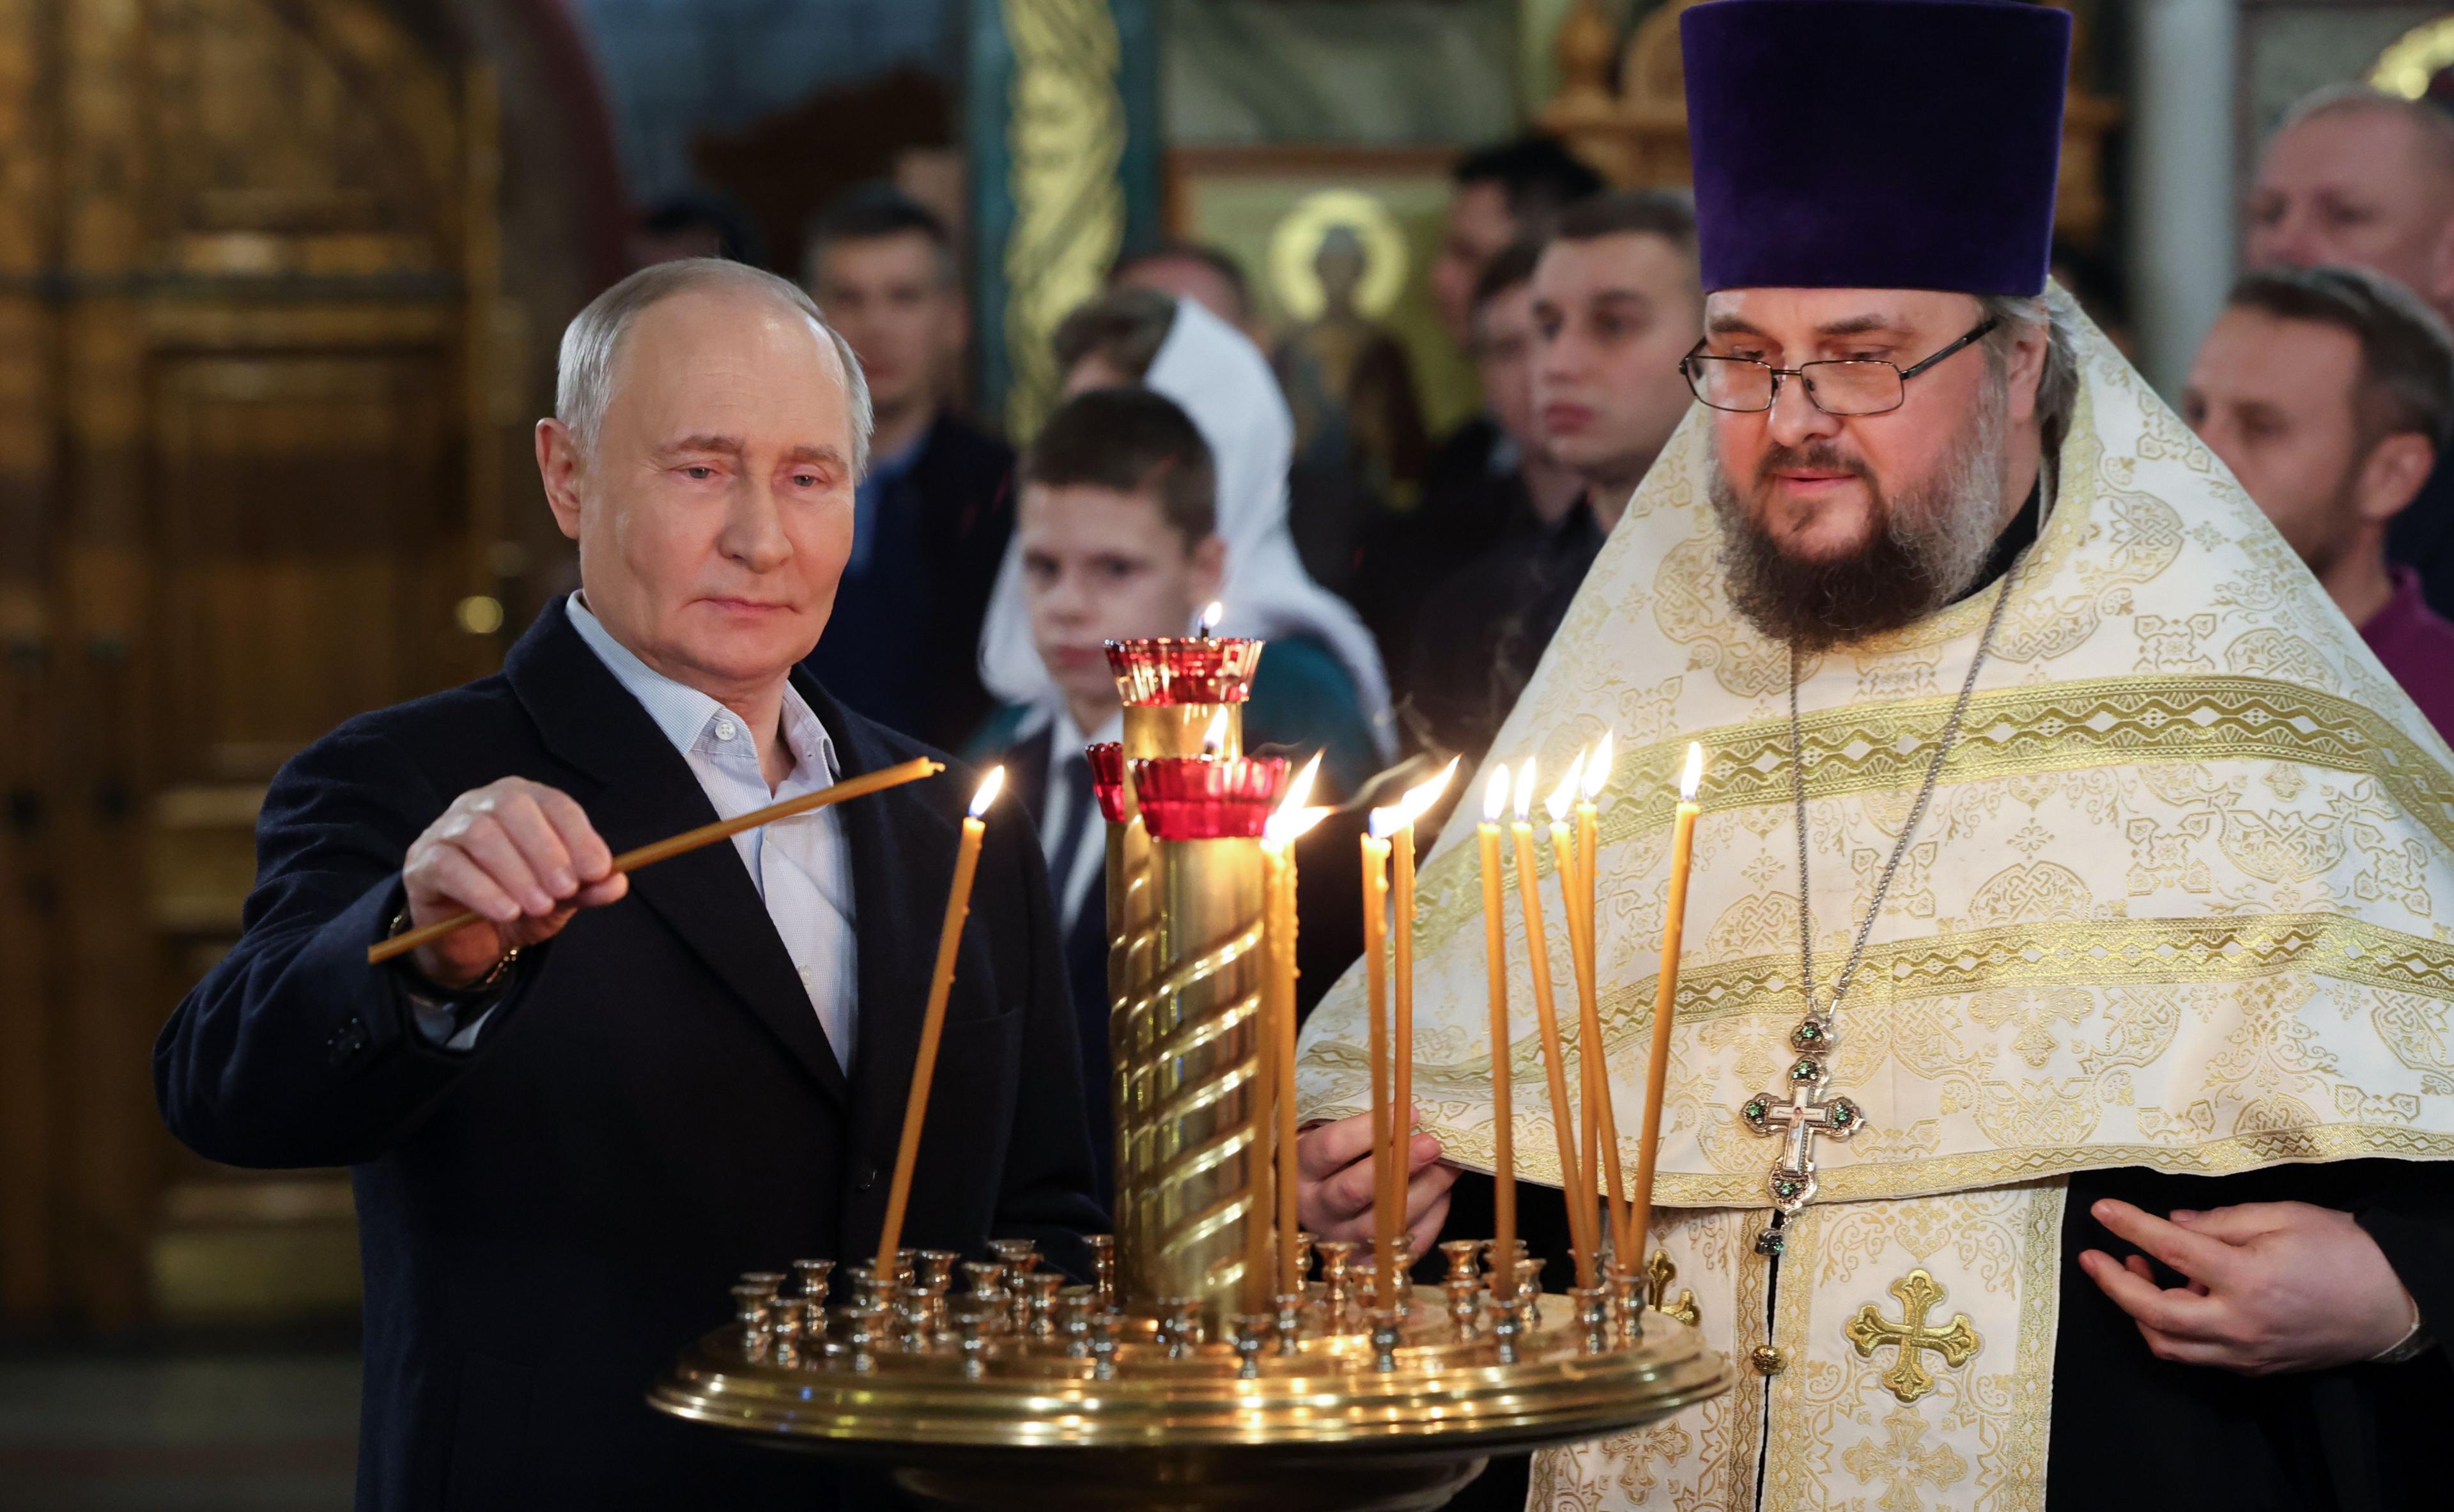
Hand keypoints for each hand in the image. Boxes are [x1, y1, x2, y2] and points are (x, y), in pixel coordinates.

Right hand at [400, 778, 625, 988]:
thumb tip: (618, 881)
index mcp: (523, 801)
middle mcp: (482, 804)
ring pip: (481, 835)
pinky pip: (449, 866)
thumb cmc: (520, 904)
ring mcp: (447, 829)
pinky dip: (482, 890)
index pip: (554, 803)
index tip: (599, 870)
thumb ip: (588, 888)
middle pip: (514, 808)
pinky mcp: (422, 862)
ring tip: (537, 906)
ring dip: (516, 873)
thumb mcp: (561, 899)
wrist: (472, 941)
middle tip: (565, 891)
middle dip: (546, 851)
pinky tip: (506, 912)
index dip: (579, 835)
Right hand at [1295, 1108, 1458, 1254]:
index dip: (1370, 1129)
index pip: (1332, 1147)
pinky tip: (1443, 1192)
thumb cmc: (1332, 1155)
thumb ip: (1361, 1122)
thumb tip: (1412, 1113)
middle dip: (1399, 1165)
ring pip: (1383, 1223)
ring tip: (1449, 1166)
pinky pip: (1404, 1245)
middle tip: (1432, 1144)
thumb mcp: (1330, 1130)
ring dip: (1424, 1192)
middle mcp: (1316, 1208)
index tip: (1409, 1111)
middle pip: (1355, 1190)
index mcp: (1300, 1168)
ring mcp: (1340, 1239)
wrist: (1317, 1199)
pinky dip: (1430, 1217)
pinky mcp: (1368, 1262)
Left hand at [2078, 1198, 2415, 1375]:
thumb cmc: (2345, 1255)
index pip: (2170, 1249)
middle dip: (2113, 1284)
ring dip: (2138, 1310)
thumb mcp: (2286, 1217)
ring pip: (2167, 1344)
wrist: (2391, 1311)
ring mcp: (2244, 1352)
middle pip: (2152, 1313)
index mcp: (2247, 1278)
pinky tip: (2174, 1295)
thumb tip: (2172, 1224)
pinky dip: (2170, 1328)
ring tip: (2137, 1270)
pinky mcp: (2252, 1367)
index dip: (2130, 1227)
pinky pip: (2195, 1355)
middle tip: (2093, 1256)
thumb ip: (2223, 1220)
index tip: (2102, 1210)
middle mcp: (2239, 1323)